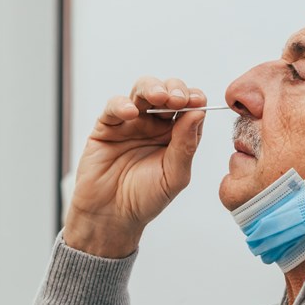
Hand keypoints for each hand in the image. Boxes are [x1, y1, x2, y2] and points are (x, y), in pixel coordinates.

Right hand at [63, 76, 207, 256]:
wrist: (112, 216)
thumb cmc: (145, 199)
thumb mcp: (174, 176)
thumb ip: (186, 145)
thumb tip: (197, 113)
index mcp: (176, 134)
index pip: (190, 107)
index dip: (194, 99)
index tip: (197, 101)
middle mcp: (155, 124)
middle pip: (168, 92)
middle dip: (175, 90)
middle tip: (178, 99)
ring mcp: (131, 122)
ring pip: (142, 91)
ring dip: (152, 88)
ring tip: (159, 97)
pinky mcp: (107, 126)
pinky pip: (114, 107)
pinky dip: (121, 104)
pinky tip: (130, 112)